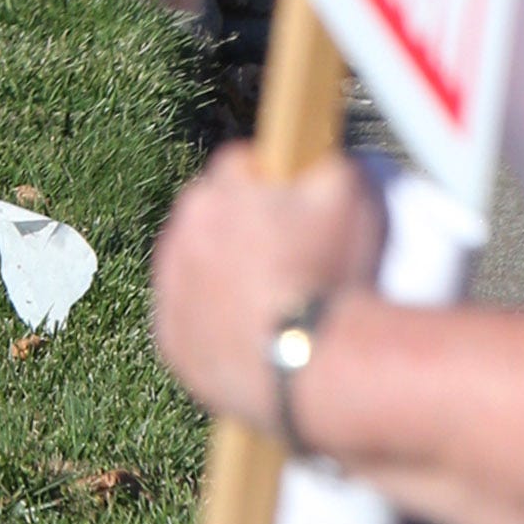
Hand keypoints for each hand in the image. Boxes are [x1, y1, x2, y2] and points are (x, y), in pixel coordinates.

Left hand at [148, 145, 385, 434]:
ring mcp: (170, 291)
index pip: (241, 167)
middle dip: (247, 229)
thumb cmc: (335, 276)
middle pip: (214, 217)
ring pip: (198, 269)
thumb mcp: (353, 194)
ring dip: (229, 276)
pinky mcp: (170, 342)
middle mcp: (178, 234)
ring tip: (278, 301)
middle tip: (293, 259)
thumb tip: (318, 157)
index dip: (277, 184)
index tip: (301, 205)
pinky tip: (256, 335)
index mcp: (215, 192)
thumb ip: (327, 164)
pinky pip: (192, 321)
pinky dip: (217, 324)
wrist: (318, 367)